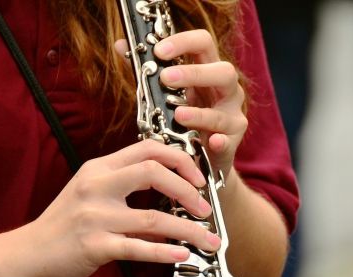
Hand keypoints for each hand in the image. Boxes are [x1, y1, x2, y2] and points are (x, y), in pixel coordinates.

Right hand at [12, 140, 221, 276]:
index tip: (197, 179)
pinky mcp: (94, 246)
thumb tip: (170, 204)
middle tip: (205, 208)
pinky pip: (138, 247)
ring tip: (208, 240)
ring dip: (188, 230)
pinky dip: (165, 252)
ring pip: (154, 217)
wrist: (25, 255)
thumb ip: (126, 195)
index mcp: (98, 169)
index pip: (148, 149)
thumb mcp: (91, 198)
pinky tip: (182, 256)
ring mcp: (95, 216)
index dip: (180, 160)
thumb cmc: (62, 227)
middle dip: (188, 189)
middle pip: (154, 172)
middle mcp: (96, 186)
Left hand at [154, 30, 247, 178]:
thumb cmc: (182, 119)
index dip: (183, 42)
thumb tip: (120, 45)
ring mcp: (232, 117)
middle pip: (224, 72)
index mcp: (209, 70)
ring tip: (178, 114)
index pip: (204, 44)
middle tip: (166, 77)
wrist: (199, 158)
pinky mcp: (231, 142)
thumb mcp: (167, 93)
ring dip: (200, 113)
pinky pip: (227, 141)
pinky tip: (211, 141)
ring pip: (222, 111)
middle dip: (195, 73)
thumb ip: (147, 70)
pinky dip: (220, 141)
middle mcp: (227, 91)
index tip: (159, 50)